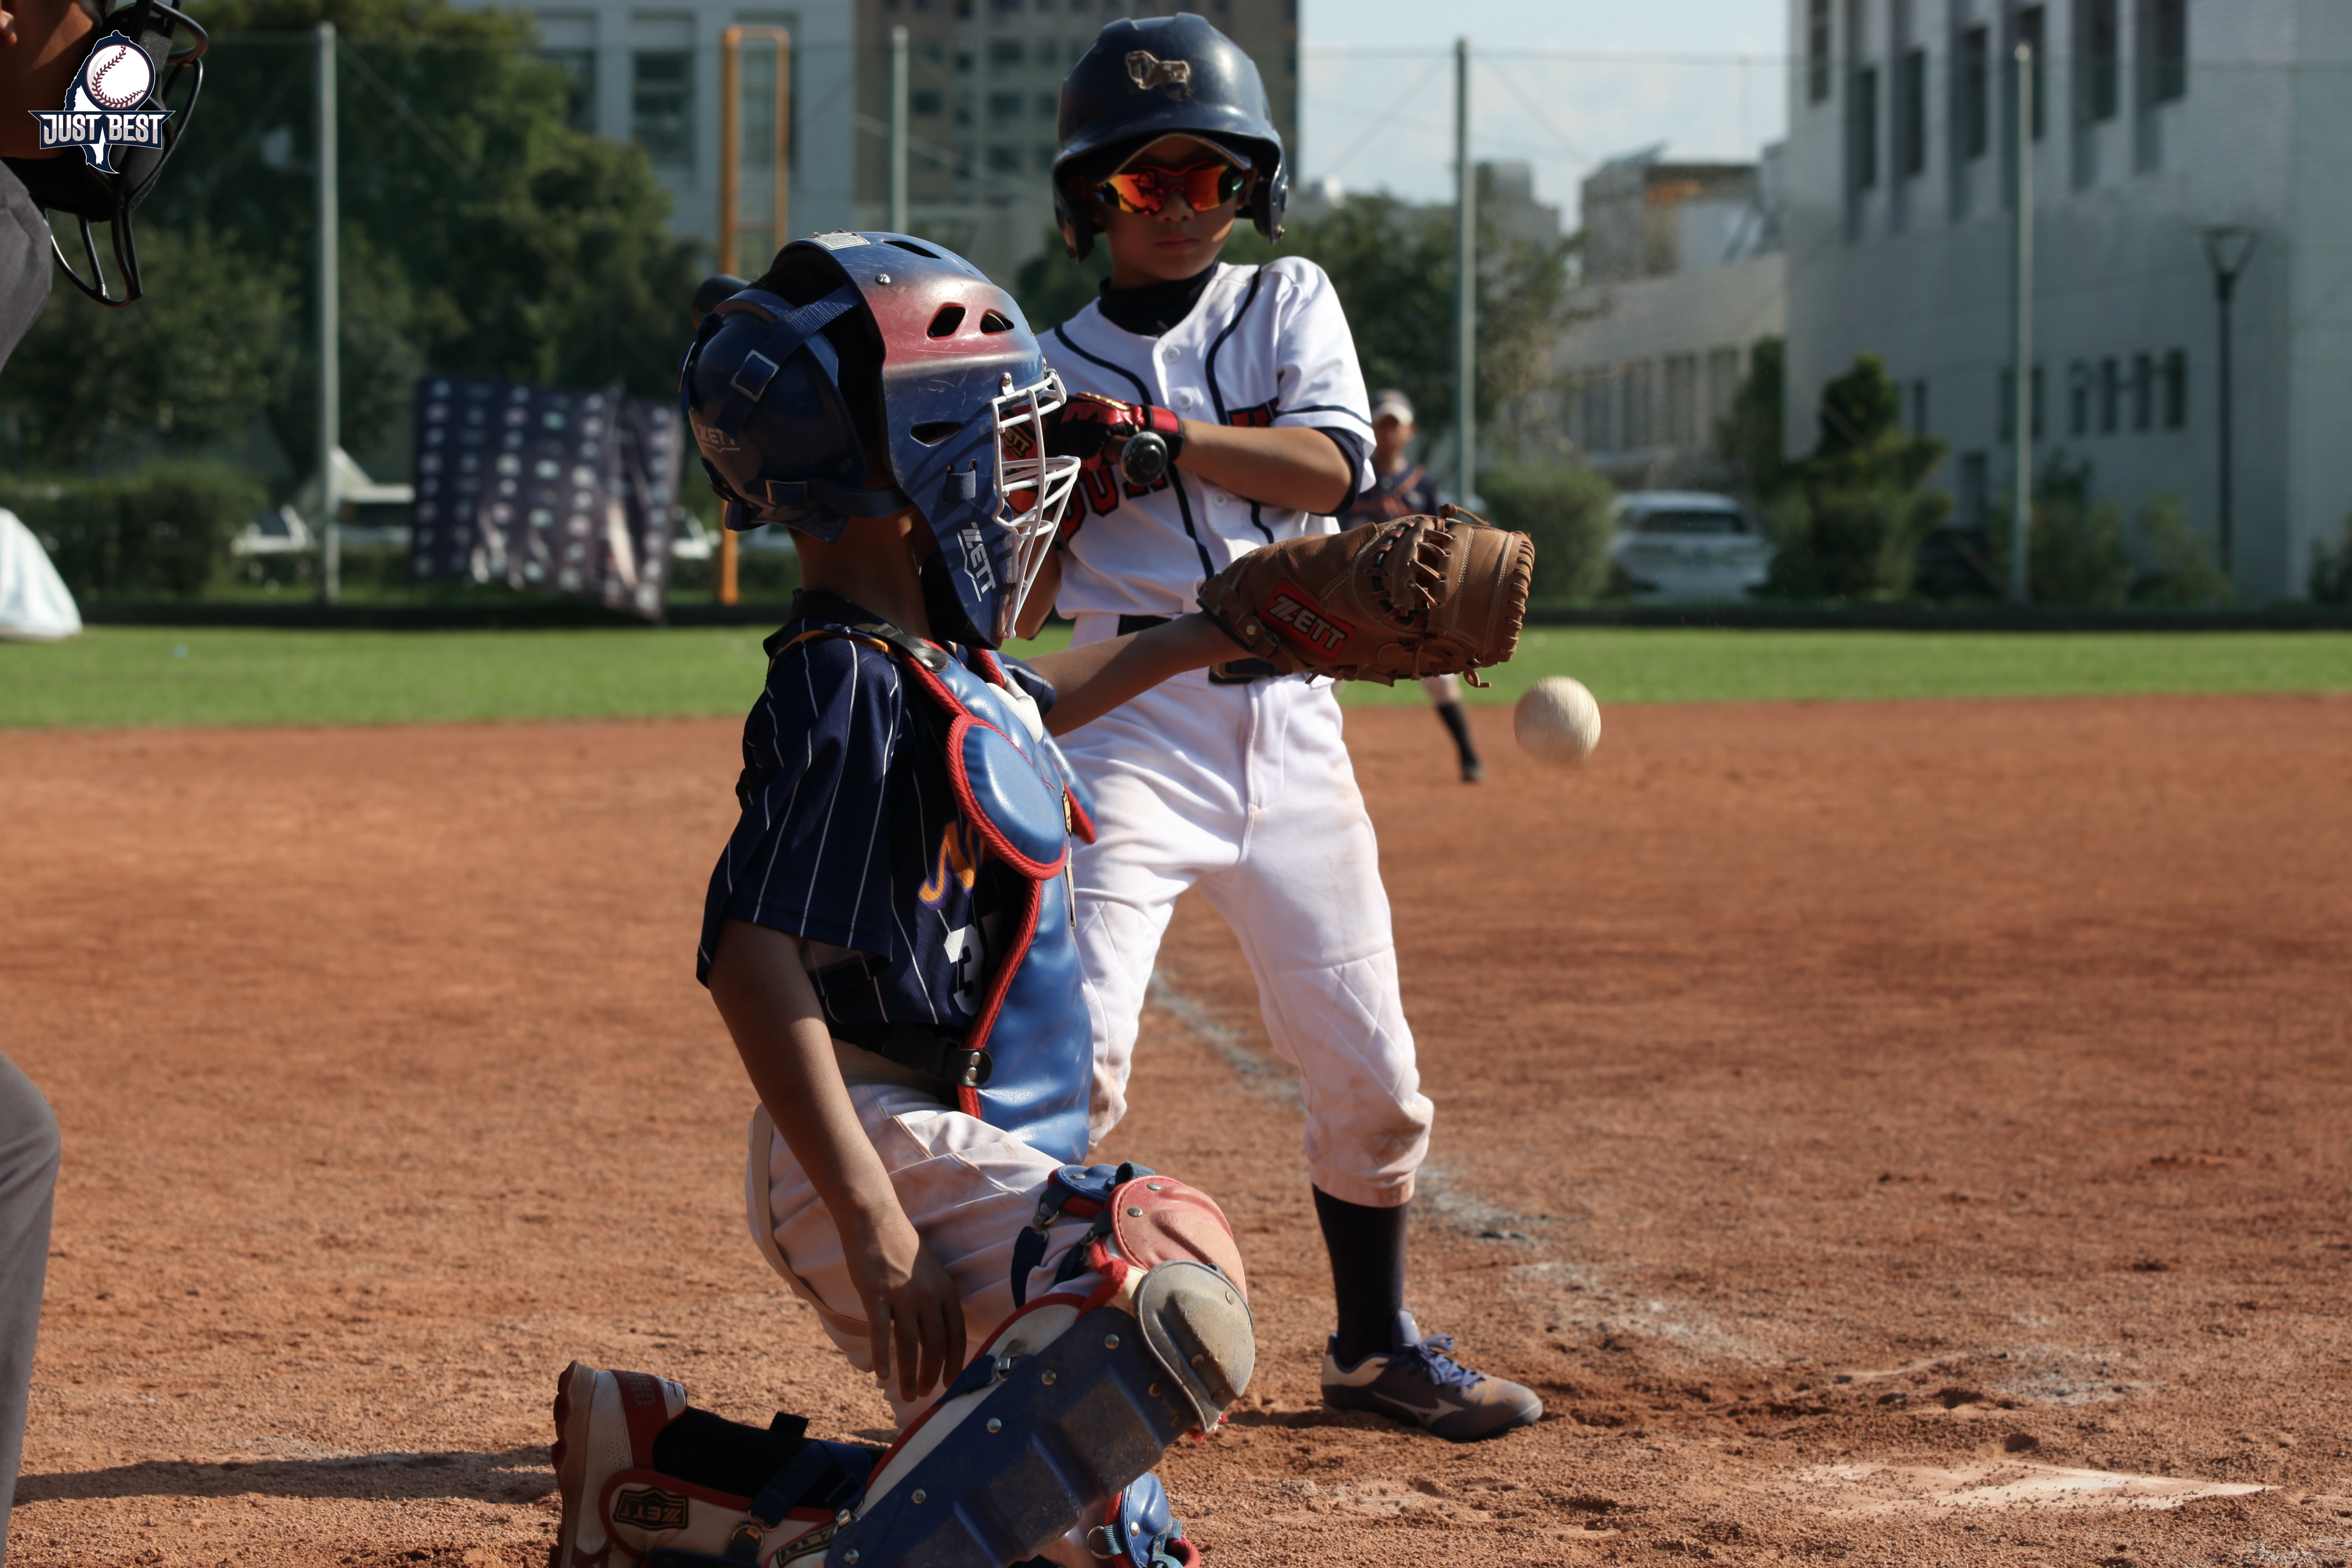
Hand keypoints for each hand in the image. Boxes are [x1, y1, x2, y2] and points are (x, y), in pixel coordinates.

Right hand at [841, 1205, 967, 1404]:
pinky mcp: (878, 1296)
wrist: (875, 1220)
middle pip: (935, 1345)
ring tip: (906, 1394)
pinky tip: (882, 1376)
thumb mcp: (930, 1272)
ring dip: (908, 1375)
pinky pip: (882, 1333)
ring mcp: (903, 1295)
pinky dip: (883, 1357)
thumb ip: (935, 1299)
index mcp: (945, 1289)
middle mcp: (929, 1295)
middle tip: (923, 1394)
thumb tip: (936, 1333)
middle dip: (931, 1375)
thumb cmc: (901, 1247)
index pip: (956, 1334)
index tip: (949, 1382)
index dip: (954, 1362)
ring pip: (910, 1346)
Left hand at [1045, 392, 1183, 466]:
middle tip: (1081, 457)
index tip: (1065, 452)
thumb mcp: (1084, 432)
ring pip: (1076, 439)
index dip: (1055, 445)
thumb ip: (1067, 437)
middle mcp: (1079, 402)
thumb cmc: (1108, 433)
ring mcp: (1094, 408)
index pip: (1051, 428)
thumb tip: (1047, 449)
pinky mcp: (1108, 417)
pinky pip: (1094, 439)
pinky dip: (1093, 452)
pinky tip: (1095, 459)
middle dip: (1070, 451)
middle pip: (1063, 435)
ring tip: (1089, 458)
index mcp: (1070, 404)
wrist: (1137, 424)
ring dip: (1081, 454)